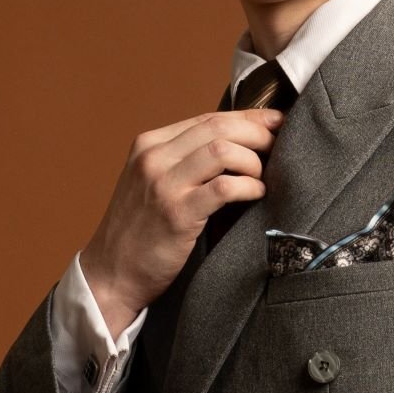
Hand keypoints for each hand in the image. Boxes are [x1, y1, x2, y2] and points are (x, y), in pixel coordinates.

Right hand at [79, 107, 285, 338]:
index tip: (276, 122)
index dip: (248, 118)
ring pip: (223, 150)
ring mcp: (163, 184)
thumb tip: (236, 149)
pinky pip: (224, 187)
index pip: (208, 118)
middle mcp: (154, 157)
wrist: (112, 274)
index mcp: (149, 144)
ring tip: (264, 178)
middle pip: (219, 127)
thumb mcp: (154, 185)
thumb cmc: (142, 234)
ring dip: (254, 161)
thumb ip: (185, 164)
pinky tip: (257, 195)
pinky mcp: (176, 213)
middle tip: (281, 146)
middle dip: (258, 133)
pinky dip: (248, 187)